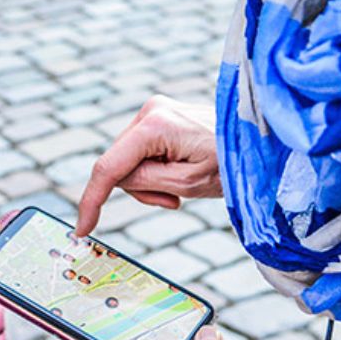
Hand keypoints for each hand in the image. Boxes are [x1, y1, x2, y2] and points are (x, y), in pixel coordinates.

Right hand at [74, 95, 220, 236]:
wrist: (257, 139)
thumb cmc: (230, 162)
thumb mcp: (188, 184)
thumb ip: (145, 183)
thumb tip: (119, 179)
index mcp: (154, 125)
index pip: (109, 167)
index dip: (92, 200)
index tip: (83, 229)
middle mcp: (149, 111)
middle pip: (120, 166)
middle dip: (141, 189)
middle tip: (175, 201)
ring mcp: (154, 111)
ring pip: (130, 161)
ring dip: (151, 180)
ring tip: (184, 184)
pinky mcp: (161, 116)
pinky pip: (142, 152)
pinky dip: (155, 169)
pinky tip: (180, 169)